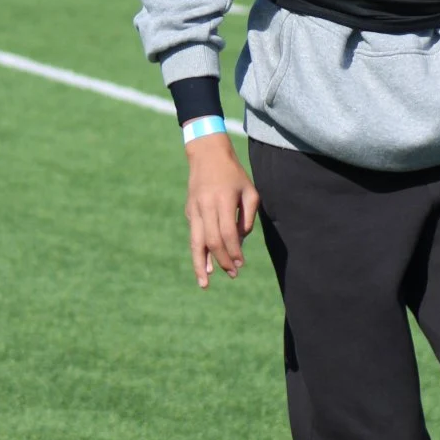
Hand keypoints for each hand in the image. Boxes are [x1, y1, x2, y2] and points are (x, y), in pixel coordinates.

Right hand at [185, 133, 258, 287]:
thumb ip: (247, 218)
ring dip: (201, 265)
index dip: (235, 252)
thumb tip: (238, 242)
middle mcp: (206, 206)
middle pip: (212, 241)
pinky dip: (198, 252)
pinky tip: (204, 265)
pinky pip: (194, 235)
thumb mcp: (249, 191)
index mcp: (223, 200)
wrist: (207, 155)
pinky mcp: (189, 211)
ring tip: (205, 284)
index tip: (241, 264)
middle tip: (233, 274)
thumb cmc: (234, 174)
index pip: (228, 234)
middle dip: (223, 261)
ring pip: (196, 242)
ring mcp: (194, 209)